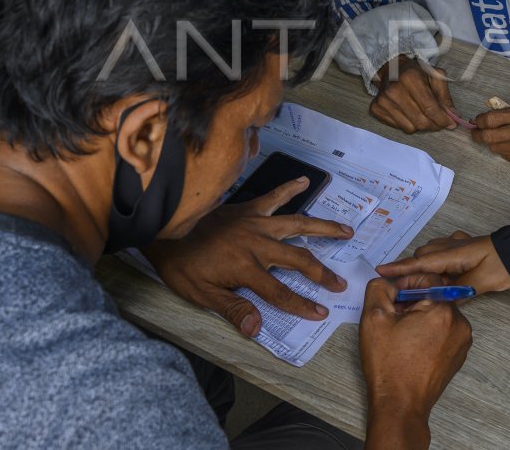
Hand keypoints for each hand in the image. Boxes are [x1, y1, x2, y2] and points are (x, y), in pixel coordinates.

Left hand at [143, 178, 353, 336]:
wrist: (163, 231)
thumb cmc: (181, 266)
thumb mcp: (201, 295)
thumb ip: (232, 310)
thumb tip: (256, 328)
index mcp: (246, 268)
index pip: (280, 293)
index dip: (302, 304)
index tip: (321, 312)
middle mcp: (256, 244)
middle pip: (298, 259)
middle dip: (322, 273)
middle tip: (340, 283)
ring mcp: (254, 223)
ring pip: (297, 224)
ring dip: (323, 228)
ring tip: (346, 230)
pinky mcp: (247, 209)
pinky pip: (273, 197)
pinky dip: (289, 188)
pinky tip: (304, 181)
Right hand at [361, 274, 471, 448]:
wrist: (400, 405)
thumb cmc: (389, 365)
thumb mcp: (374, 318)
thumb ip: (380, 288)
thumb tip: (388, 282)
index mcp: (443, 310)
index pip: (427, 278)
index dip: (405, 282)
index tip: (390, 294)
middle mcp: (460, 323)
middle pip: (434, 296)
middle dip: (412, 301)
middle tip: (391, 314)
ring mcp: (462, 341)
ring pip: (439, 314)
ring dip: (420, 316)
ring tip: (400, 332)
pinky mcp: (458, 355)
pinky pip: (444, 332)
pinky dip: (428, 332)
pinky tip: (410, 345)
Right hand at [371, 55, 456, 132]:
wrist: (391, 68)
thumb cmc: (416, 72)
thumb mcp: (435, 77)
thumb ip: (445, 97)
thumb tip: (454, 116)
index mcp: (411, 78)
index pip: (430, 108)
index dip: (443, 119)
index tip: (451, 124)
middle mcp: (394, 90)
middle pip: (421, 121)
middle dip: (434, 125)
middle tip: (440, 122)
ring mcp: (383, 101)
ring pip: (410, 128)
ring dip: (421, 125)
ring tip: (422, 113)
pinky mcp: (376, 109)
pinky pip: (399, 127)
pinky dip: (408, 123)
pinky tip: (409, 112)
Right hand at [377, 231, 509, 294]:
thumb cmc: (503, 266)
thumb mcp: (480, 284)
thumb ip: (456, 292)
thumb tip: (437, 298)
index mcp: (452, 254)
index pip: (419, 263)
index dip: (399, 268)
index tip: (380, 271)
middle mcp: (451, 245)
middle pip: (422, 258)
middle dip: (412, 272)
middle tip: (407, 293)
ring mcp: (457, 244)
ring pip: (431, 254)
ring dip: (425, 269)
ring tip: (427, 289)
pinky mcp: (464, 247)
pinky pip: (442, 252)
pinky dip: (436, 263)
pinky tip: (444, 276)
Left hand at [471, 102, 509, 167]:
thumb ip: (508, 111)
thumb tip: (485, 118)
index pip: (491, 120)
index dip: (480, 121)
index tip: (478, 121)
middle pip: (489, 137)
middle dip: (478, 135)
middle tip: (476, 133)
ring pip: (495, 148)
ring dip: (491, 143)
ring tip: (495, 137)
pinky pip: (506, 156)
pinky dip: (504, 150)